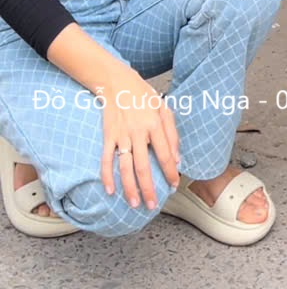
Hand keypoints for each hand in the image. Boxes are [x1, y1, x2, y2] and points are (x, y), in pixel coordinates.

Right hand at [96, 70, 180, 211]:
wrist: (118, 83)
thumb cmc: (143, 96)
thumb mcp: (164, 109)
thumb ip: (172, 134)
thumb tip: (177, 159)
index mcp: (155, 125)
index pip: (165, 154)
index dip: (170, 172)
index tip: (174, 185)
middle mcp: (138, 132)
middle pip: (144, 166)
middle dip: (149, 188)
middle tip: (152, 205)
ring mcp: (121, 135)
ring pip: (125, 167)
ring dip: (129, 188)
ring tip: (135, 203)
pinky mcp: (108, 136)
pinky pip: (106, 159)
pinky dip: (107, 176)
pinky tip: (110, 190)